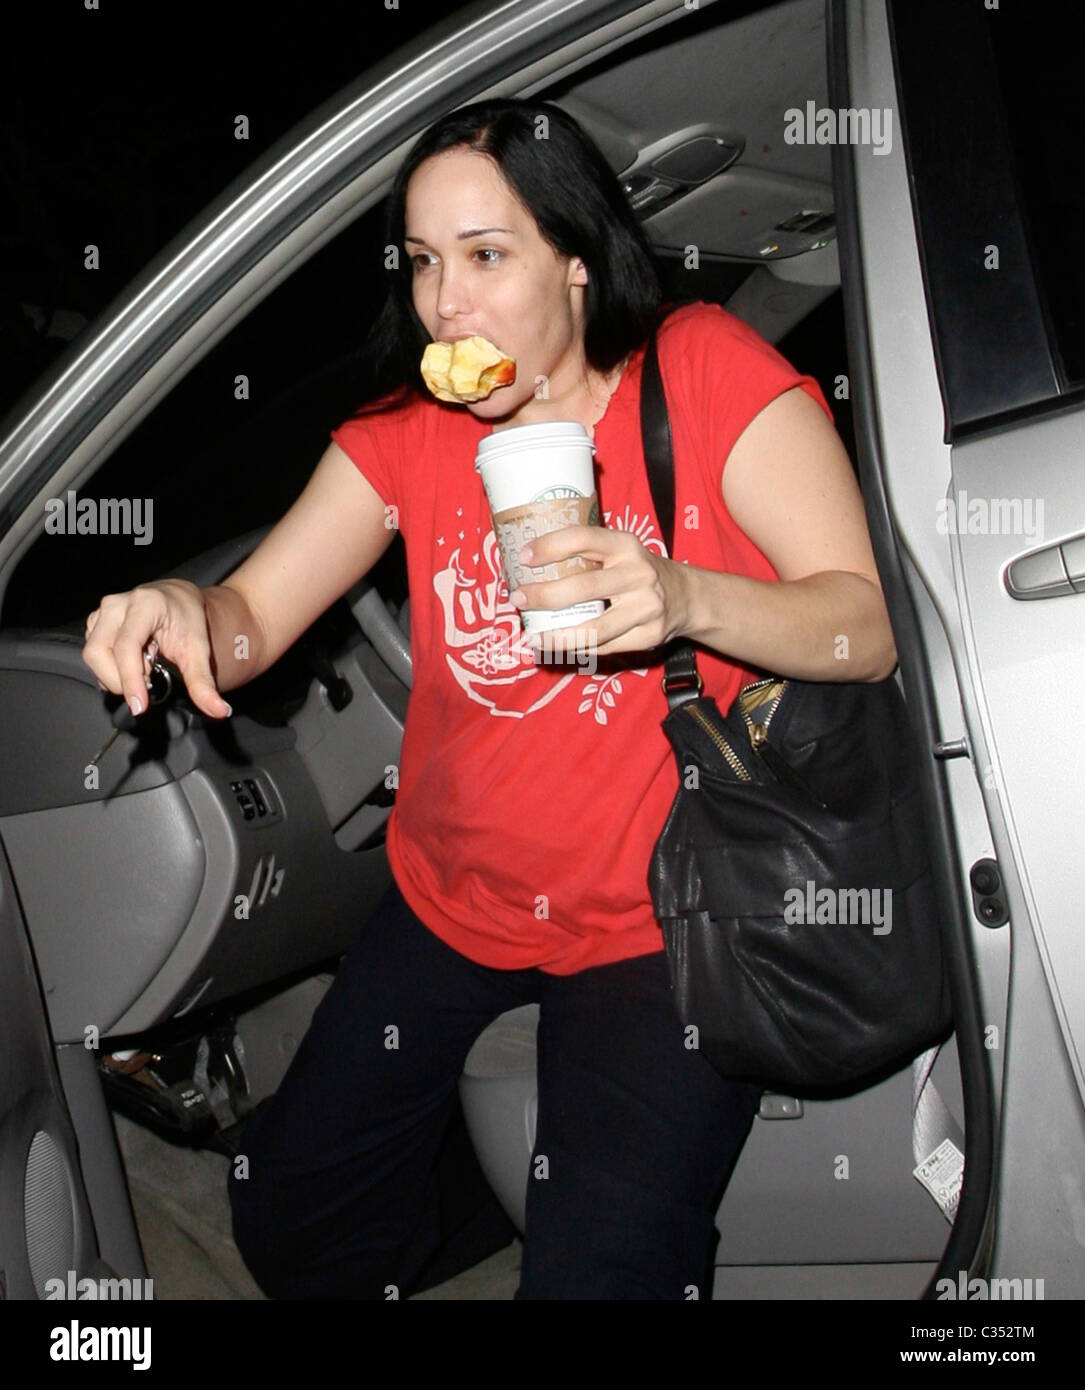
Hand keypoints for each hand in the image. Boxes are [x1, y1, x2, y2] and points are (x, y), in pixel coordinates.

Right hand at [83, 578, 232, 719]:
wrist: (178, 599)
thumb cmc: (187, 620)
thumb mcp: (199, 650)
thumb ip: (204, 683)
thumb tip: (220, 711)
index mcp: (144, 604)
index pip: (126, 647)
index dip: (130, 680)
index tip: (139, 706)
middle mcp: (117, 605)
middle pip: (99, 653)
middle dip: (121, 679)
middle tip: (148, 680)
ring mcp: (101, 612)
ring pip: (92, 655)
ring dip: (115, 674)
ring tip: (144, 667)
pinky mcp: (95, 622)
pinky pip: (93, 654)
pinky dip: (110, 668)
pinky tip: (133, 663)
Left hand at [510, 525, 690, 656]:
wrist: (686, 597)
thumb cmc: (636, 572)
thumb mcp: (620, 552)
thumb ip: (587, 556)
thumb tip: (528, 566)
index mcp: (625, 545)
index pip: (583, 538)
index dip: (550, 546)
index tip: (523, 557)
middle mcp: (638, 573)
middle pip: (583, 588)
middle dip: (544, 596)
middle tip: (518, 599)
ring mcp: (647, 607)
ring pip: (593, 629)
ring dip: (556, 636)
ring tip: (532, 637)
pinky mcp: (650, 635)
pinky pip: (606, 647)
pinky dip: (578, 649)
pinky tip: (558, 648)